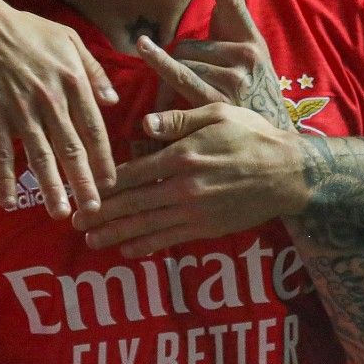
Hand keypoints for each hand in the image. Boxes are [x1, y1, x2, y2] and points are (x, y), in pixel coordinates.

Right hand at [0, 0, 118, 219]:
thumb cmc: (27, 31)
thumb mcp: (69, 39)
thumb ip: (93, 71)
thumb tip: (113, 101)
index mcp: (72, 82)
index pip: (93, 128)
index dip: (103, 158)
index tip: (112, 182)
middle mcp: (50, 100)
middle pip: (71, 148)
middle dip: (84, 181)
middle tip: (95, 209)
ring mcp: (20, 111)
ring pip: (40, 156)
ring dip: (51, 187)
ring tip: (60, 213)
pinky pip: (0, 154)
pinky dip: (4, 179)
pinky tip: (9, 203)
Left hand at [75, 101, 310, 256]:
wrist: (288, 173)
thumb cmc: (251, 135)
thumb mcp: (217, 113)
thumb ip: (177, 119)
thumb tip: (142, 125)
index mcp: (181, 156)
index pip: (130, 173)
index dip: (102, 183)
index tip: (81, 188)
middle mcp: (183, 187)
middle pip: (131, 203)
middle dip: (100, 214)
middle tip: (74, 221)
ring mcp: (195, 212)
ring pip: (146, 225)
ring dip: (115, 234)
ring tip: (90, 241)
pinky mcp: (207, 228)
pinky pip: (170, 239)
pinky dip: (146, 246)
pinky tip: (128, 250)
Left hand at [153, 0, 292, 130]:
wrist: (275, 142)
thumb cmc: (254, 95)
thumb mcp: (250, 60)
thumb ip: (227, 32)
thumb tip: (210, 9)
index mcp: (252, 40)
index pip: (233, 2)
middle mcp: (247, 55)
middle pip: (188, 43)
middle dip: (175, 60)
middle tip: (176, 79)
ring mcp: (235, 79)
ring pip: (183, 64)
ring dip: (169, 81)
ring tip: (171, 100)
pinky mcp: (220, 104)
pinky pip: (181, 85)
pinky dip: (164, 93)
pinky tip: (153, 104)